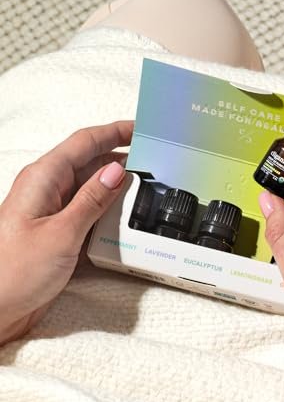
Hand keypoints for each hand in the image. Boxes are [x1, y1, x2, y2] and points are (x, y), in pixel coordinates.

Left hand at [0, 121, 132, 344]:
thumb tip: (117, 171)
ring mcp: (54, 209)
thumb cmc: (13, 273)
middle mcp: (48, 189)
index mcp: (44, 179)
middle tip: (152, 157)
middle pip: (90, 161)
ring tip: (146, 184)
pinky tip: (126, 214)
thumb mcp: (62, 233)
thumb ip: (92, 200)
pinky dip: (109, 207)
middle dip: (121, 156)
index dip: (115, 131)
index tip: (140, 128)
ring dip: (117, 184)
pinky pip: (89, 209)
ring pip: (92, 186)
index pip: (85, 142)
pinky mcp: (60, 229)